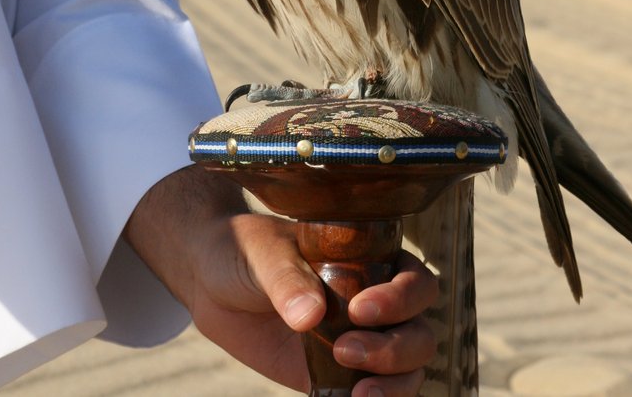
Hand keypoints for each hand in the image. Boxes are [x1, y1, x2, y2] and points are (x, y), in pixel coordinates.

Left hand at [124, 166, 437, 394]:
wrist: (212, 278)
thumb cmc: (244, 250)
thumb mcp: (262, 254)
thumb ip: (286, 279)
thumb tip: (311, 315)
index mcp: (370, 258)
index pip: (415, 281)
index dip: (401, 299)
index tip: (359, 310)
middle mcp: (375, 300)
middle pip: (420, 332)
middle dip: (396, 348)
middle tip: (345, 348)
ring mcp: (359, 341)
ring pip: (408, 370)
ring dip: (393, 384)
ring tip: (357, 392)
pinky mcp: (336, 377)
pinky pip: (372, 396)